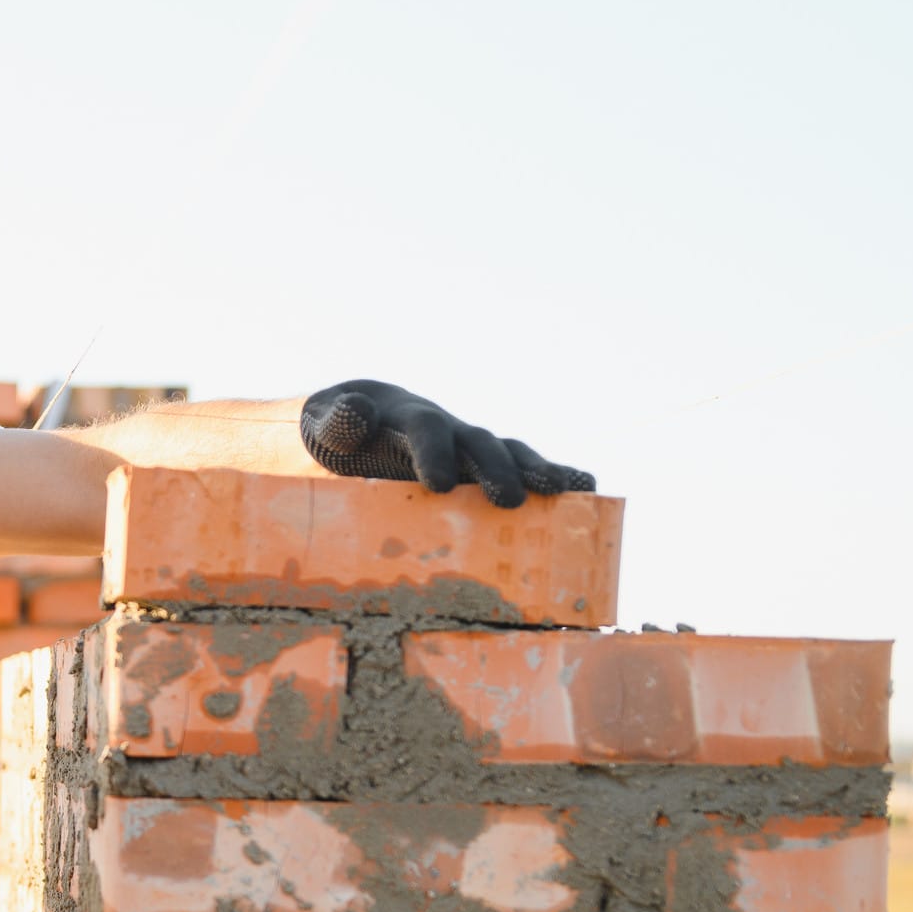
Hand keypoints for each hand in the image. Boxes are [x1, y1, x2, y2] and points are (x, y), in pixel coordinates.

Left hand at [299, 380, 593, 508]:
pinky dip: (554, 477)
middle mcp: (448, 429)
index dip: (433, 451)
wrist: (360, 419)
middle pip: (477, 441)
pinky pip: (524, 470)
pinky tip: (584, 493)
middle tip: (508, 499)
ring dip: (537, 471)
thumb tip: (357, 412)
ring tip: (565, 492)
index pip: (424, 428)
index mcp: (405, 418)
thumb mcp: (328, 423)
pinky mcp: (483, 469)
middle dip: (495, 468)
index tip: (438, 485)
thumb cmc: (339, 430)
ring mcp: (469, 448)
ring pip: (509, 453)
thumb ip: (339, 421)